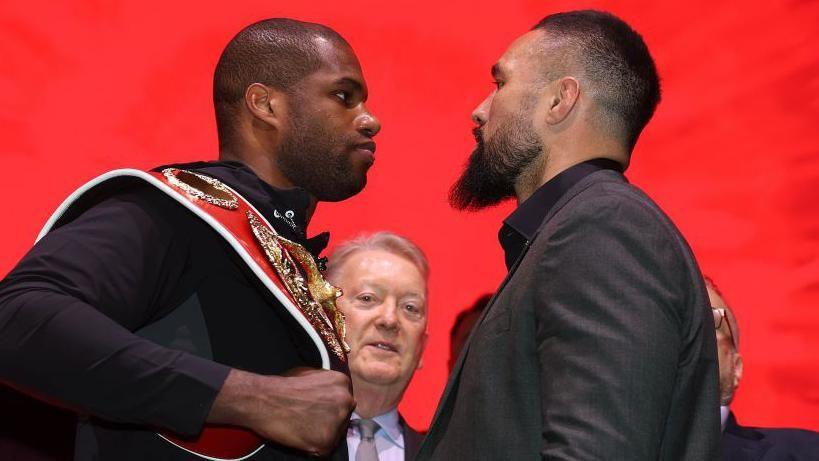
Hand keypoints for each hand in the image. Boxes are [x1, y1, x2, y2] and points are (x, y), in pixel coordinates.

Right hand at [209, 368, 354, 455]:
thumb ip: (327, 385)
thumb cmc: (282, 386)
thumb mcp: (311, 374)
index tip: (319, 409)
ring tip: (303, 427)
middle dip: (330, 420)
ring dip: (322, 433)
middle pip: (344, 416)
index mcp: (342, 382)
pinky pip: (324, 449)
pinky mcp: (326, 441)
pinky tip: (300, 436)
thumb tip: (331, 394)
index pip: (344, 400)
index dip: (331, 407)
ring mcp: (338, 422)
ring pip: (336, 434)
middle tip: (310, 420)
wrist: (264, 400)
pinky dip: (313, 446)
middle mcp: (345, 401)